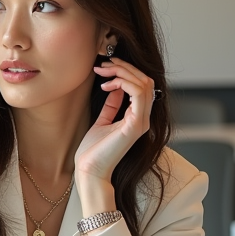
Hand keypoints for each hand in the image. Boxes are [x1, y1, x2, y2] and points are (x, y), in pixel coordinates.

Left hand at [74, 57, 154, 212]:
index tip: (104, 67)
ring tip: (103, 71)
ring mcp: (141, 121)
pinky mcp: (135, 125)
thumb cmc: (93, 151)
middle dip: (123, 66)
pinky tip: (107, 85)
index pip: (141, 84)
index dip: (125, 70)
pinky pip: (139, 94)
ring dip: (123, 71)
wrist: (89, 171)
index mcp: (136, 117)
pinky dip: (124, 83)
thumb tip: (115, 86)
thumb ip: (112, 105)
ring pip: (144, 83)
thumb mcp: (103, 120)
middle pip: (145, 79)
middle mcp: (143, 118)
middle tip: (103, 64)